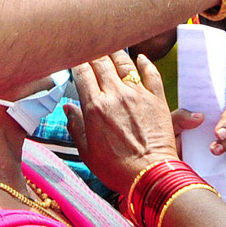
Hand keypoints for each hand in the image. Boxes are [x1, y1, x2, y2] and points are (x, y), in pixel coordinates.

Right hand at [64, 52, 178, 194]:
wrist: (150, 176)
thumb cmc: (117, 169)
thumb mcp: (87, 152)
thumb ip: (76, 126)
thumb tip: (68, 108)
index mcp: (95, 106)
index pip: (82, 71)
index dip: (76, 61)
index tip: (74, 59)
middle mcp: (115, 95)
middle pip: (101, 62)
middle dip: (93, 53)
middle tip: (90, 50)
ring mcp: (138, 94)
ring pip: (124, 63)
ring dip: (115, 54)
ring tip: (111, 50)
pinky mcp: (157, 99)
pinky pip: (151, 73)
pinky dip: (145, 63)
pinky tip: (140, 58)